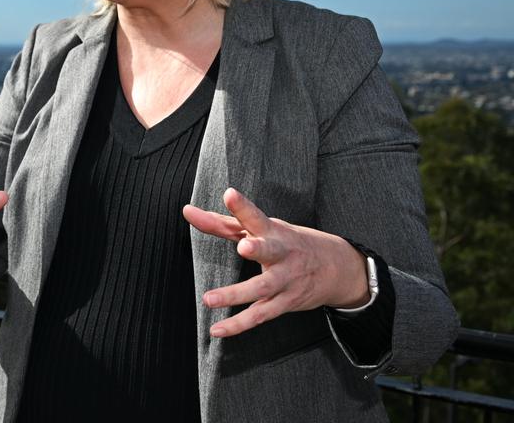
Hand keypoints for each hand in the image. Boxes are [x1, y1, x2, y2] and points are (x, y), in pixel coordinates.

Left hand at [182, 188, 371, 337]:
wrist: (337, 267)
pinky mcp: (285, 302)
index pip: (255, 216)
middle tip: (244, 246)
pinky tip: (217, 330)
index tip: (230, 194)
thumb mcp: (259, 229)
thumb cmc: (285, 242)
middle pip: (270, 250)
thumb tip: (186, 210)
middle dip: (258, 247)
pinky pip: (260, 315)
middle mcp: (281, 254)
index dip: (243, 206)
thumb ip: (221, 222)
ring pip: (262, 288)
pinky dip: (239, 324)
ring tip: (208, 299)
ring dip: (237, 294)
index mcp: (272, 231)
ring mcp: (285, 279)